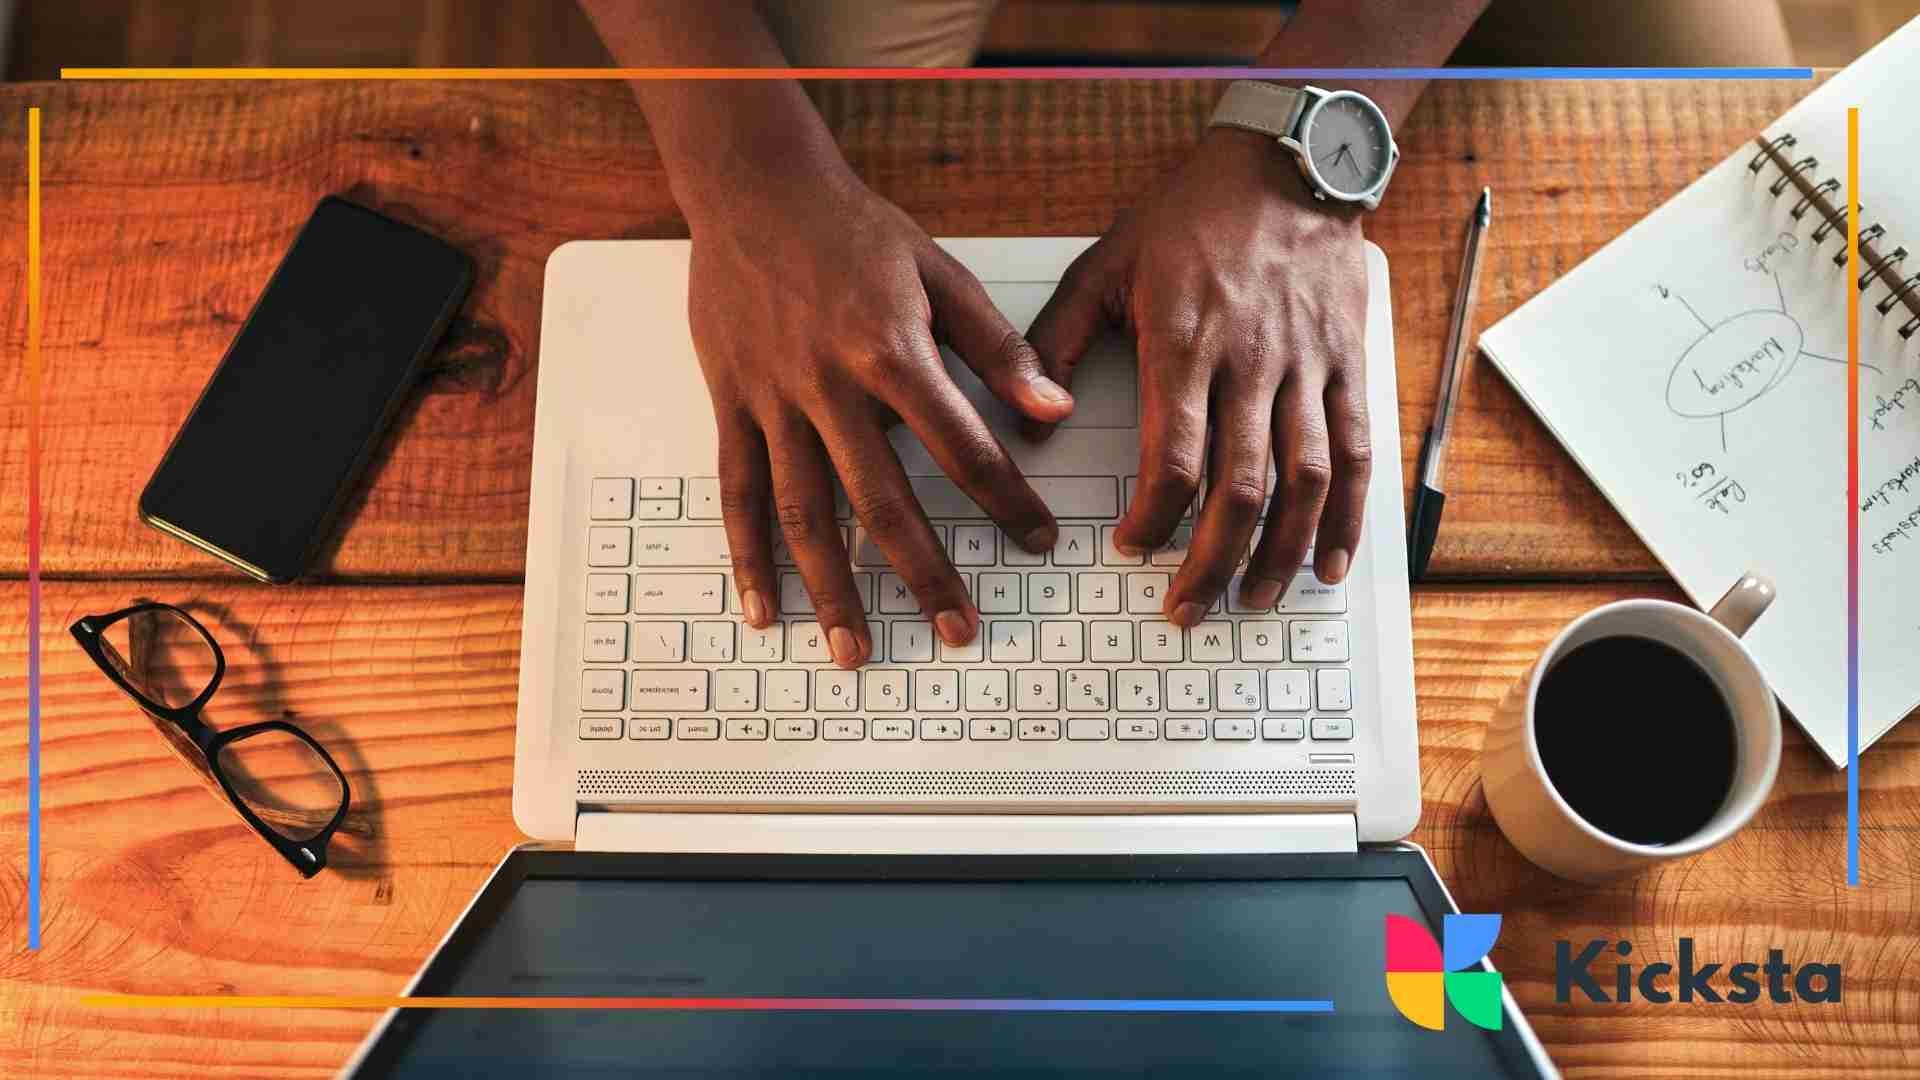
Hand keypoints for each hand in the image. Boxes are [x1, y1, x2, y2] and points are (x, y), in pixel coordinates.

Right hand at [686, 169, 1073, 667]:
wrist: (754, 188)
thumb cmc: (854, 231)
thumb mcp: (940, 274)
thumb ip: (998, 348)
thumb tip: (1055, 411)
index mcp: (890, 350)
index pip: (960, 445)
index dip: (1005, 499)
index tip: (1037, 543)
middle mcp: (827, 385)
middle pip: (880, 500)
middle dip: (924, 573)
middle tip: (958, 630)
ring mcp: (772, 401)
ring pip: (804, 513)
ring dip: (831, 589)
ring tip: (855, 650)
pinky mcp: (731, 406)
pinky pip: (738, 494)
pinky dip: (747, 557)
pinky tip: (764, 611)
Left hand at [1028, 129, 1372, 625]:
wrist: (1286, 165)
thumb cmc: (1189, 216)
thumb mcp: (1104, 263)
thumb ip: (1055, 341)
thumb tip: (1029, 418)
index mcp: (1184, 343)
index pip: (1173, 457)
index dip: (1155, 517)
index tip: (1132, 549)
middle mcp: (1252, 363)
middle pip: (1240, 487)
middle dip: (1212, 561)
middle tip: (1187, 608)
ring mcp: (1309, 367)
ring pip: (1305, 481)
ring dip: (1281, 553)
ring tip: (1254, 600)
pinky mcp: (1349, 366)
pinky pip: (1356, 452)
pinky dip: (1349, 516)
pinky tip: (1330, 562)